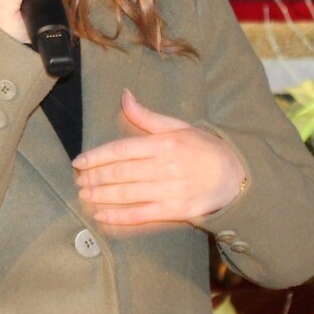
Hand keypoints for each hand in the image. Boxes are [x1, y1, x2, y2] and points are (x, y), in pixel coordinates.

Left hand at [72, 90, 245, 226]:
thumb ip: (147, 116)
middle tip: (78, 181)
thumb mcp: (178, 127)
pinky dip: (119, 217)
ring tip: (84, 196)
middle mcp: (165, 166)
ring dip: (102, 196)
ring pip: (127, 194)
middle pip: (121, 173)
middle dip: (95, 177)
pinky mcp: (176, 211)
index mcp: (164, 143)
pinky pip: (141, 215)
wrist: (235, 176)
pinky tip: (102, 216)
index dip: (97, 157)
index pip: (121, 150)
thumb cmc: (204, 149)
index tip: (79, 162)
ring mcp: (170, 190)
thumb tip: (124, 96)